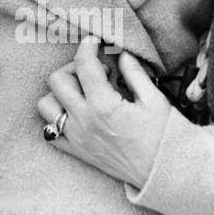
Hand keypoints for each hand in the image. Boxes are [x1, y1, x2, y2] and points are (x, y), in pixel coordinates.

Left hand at [36, 36, 170, 188]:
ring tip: (83, 93)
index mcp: (103, 105)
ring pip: (46, 105)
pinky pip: (50, 132)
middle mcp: (84, 121)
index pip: (83, 65)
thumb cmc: (165, 136)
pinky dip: (56, 119)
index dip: (87, 47)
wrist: (166, 173)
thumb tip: (120, 54)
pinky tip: (75, 113)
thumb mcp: (155, 99)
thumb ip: (134, 73)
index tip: (94, 41)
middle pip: (58, 80)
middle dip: (74, 68)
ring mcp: (77, 138)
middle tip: (96, 72)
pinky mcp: (77, 152)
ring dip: (60, 93)